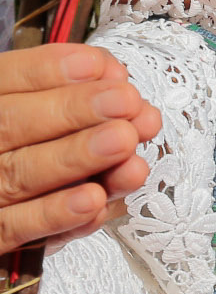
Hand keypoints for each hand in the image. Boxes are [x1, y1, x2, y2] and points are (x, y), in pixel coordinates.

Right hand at [0, 44, 162, 252]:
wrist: (3, 208)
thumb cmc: (31, 148)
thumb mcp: (42, 110)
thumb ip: (68, 92)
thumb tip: (111, 75)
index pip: (2, 80)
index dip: (46, 70)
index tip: (96, 65)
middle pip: (10, 124)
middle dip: (71, 110)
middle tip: (125, 100)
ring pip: (20, 173)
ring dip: (76, 157)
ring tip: (124, 141)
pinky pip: (16, 227)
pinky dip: (56, 214)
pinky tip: (95, 200)